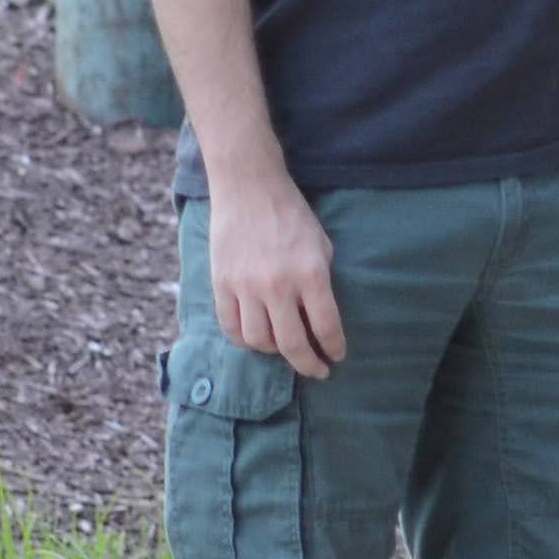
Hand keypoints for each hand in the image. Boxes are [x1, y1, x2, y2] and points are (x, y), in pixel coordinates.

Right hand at [209, 174, 342, 378]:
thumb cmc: (291, 215)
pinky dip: (245, 340)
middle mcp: (278, 284)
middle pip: (292, 344)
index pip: (326, 326)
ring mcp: (246, 286)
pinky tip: (257, 338)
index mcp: (310, 273)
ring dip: (275, 352)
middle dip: (308, 365)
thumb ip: (321, 283)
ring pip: (258, 341)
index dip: (334, 348)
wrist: (249, 188)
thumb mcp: (321, 245)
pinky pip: (231, 327)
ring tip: (286, 348)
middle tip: (318, 370)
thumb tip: (321, 321)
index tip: (336, 356)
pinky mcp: (222, 284)